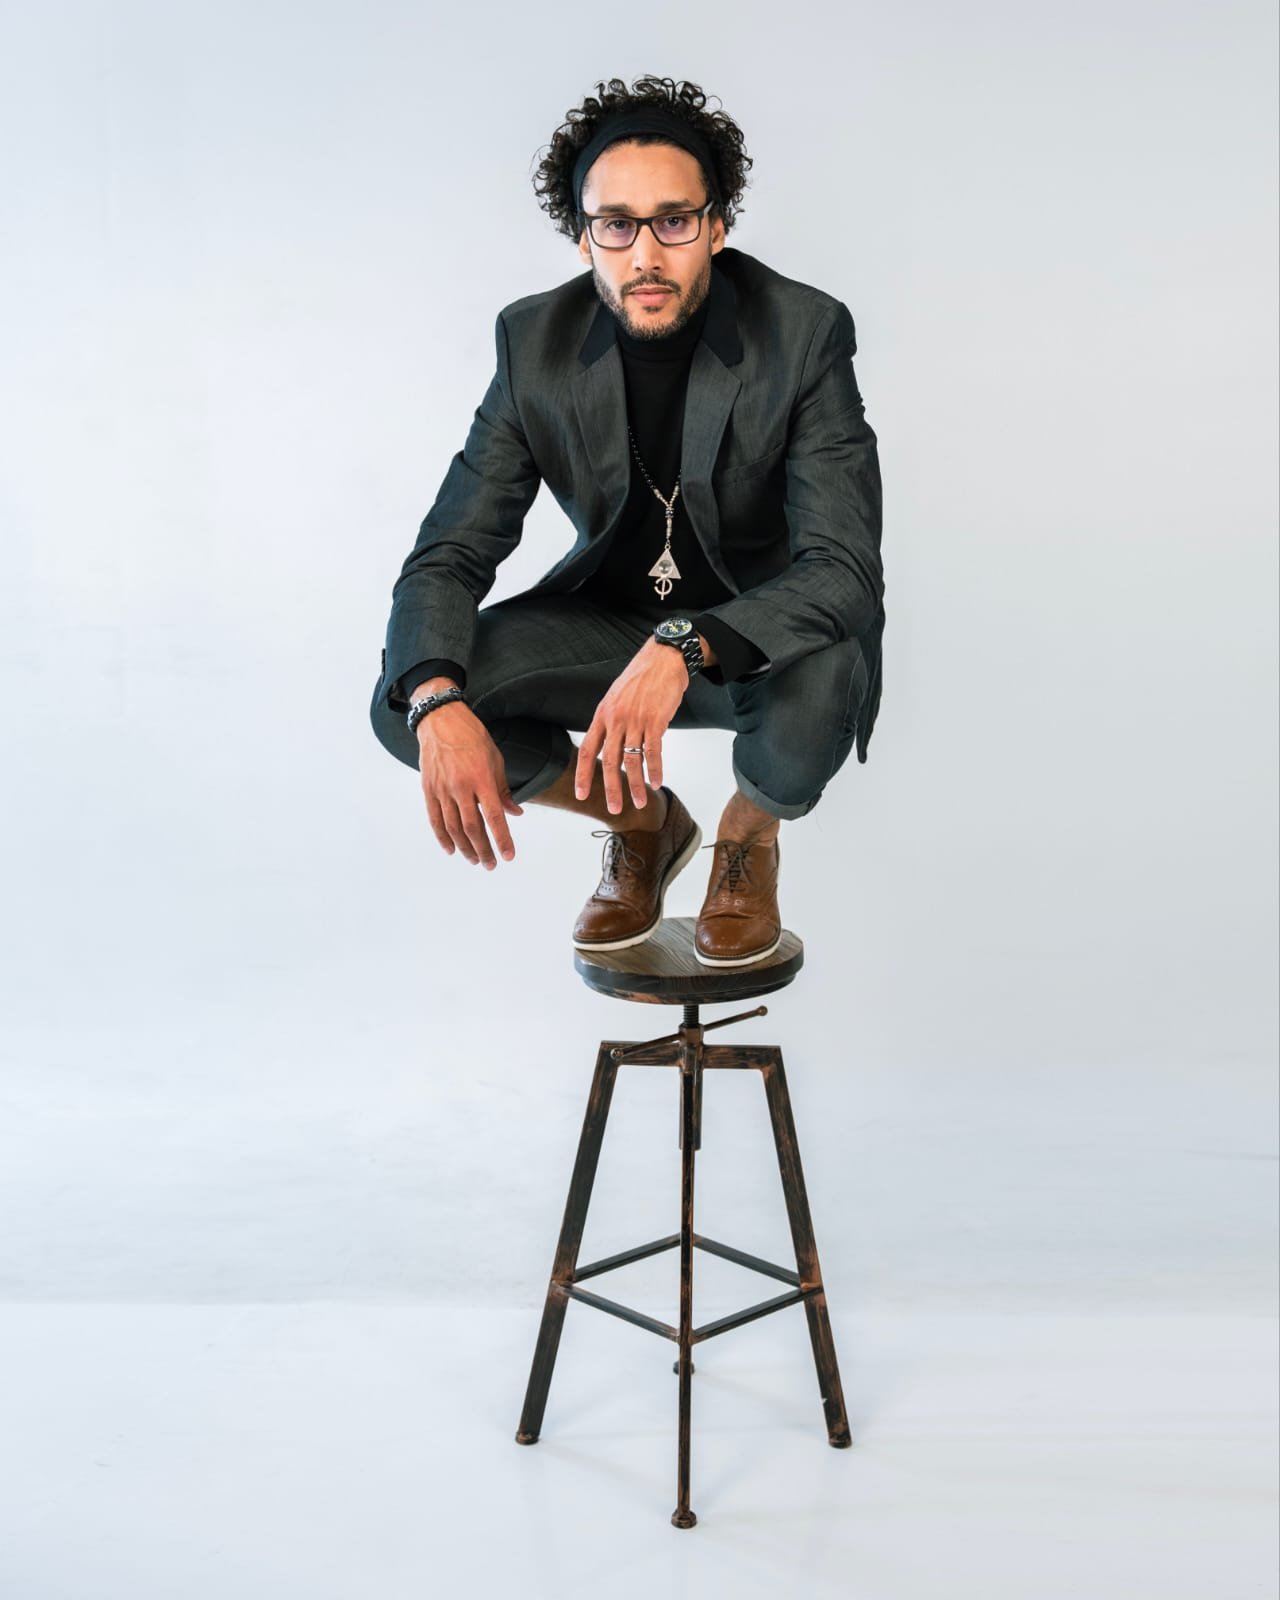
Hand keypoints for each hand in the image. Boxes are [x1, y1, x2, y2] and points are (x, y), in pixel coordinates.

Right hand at [416, 702, 522, 868]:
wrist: (441, 720)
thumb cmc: (472, 738)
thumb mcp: (495, 760)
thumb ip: (504, 790)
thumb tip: (515, 813)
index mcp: (481, 778)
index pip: (494, 816)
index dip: (502, 839)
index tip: (509, 855)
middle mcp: (461, 787)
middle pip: (472, 828)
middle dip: (483, 850)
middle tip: (491, 864)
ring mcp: (442, 789)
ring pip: (453, 828)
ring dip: (465, 848)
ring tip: (475, 860)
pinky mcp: (429, 789)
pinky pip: (435, 819)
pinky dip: (442, 837)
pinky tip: (451, 849)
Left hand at [574, 640, 686, 812]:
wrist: (663, 658)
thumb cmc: (641, 678)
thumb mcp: (617, 697)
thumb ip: (612, 722)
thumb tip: (614, 746)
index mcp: (603, 714)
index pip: (588, 749)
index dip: (583, 774)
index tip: (581, 794)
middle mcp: (616, 719)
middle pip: (609, 761)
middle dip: (611, 789)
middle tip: (613, 809)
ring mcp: (636, 720)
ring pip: (632, 761)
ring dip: (635, 785)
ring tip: (639, 802)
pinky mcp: (655, 721)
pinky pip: (653, 752)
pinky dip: (655, 770)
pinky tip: (657, 783)